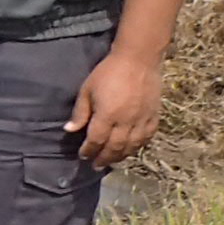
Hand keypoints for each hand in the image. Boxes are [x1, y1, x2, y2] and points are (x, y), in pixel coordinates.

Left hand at [66, 49, 164, 168]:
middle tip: (96, 165)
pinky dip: (138, 146)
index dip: (88, 150)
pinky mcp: (154, 116)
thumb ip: (80, 112)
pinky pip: (147, 137)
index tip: (83, 155)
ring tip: (112, 161)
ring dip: (121, 156)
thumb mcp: (87, 89)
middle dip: (104, 158)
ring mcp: (142, 120)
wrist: (138, 59)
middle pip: (114, 147)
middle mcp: (126, 122)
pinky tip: (132, 149)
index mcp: (107, 115)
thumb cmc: (108, 72)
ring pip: (132, 146)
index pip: (96, 140)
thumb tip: (69, 130)